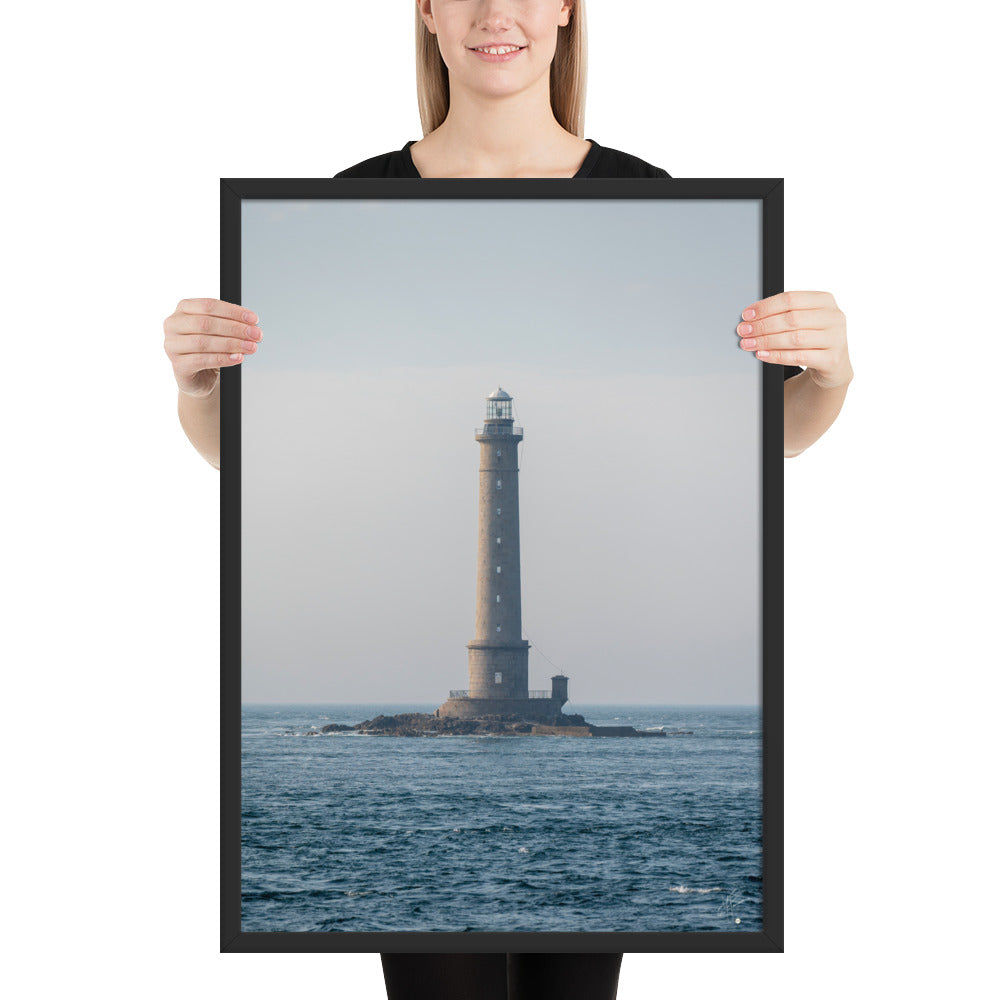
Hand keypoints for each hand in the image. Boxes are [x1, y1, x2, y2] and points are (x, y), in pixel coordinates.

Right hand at [163, 298, 261, 397]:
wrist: (200, 376)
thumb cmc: (208, 349)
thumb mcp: (219, 332)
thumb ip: (230, 324)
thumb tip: (251, 326)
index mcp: (184, 309)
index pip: (209, 305)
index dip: (233, 311)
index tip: (253, 319)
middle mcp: (173, 325)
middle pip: (206, 323)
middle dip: (235, 328)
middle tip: (255, 334)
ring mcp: (172, 345)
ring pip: (204, 342)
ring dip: (232, 344)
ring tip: (251, 347)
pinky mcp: (178, 365)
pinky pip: (201, 360)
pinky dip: (223, 359)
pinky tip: (238, 358)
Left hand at [737, 291, 851, 388]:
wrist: (834, 364)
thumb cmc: (813, 337)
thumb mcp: (804, 320)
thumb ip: (783, 314)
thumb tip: (750, 317)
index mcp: (825, 300)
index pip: (791, 299)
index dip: (766, 306)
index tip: (747, 315)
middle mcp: (834, 317)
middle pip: (791, 318)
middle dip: (762, 325)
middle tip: (743, 331)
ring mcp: (836, 339)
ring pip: (794, 338)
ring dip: (766, 341)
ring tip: (748, 344)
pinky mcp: (832, 359)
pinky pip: (799, 357)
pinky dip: (776, 356)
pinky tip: (762, 354)